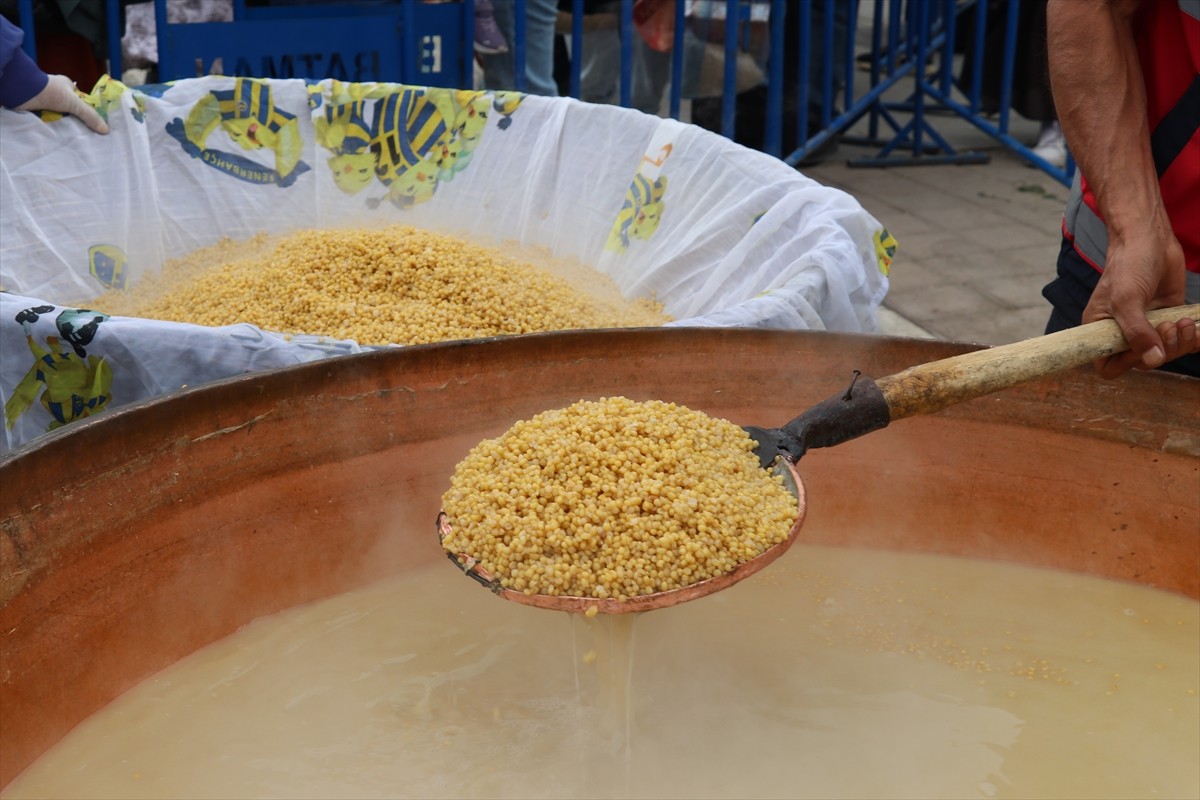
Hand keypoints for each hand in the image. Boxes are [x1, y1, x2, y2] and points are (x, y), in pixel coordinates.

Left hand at [15, 74, 108, 133]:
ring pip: (59, 113)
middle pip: (70, 107)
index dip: (85, 108)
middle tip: (83, 130)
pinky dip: (53, 123)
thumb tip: (106, 129)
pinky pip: (49, 117)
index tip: (91, 121)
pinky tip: (58, 131)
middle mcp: (56, 91)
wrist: (25, 92)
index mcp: (66, 85)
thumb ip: (90, 116)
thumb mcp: (75, 104)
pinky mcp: (37, 106)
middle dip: (74, 117)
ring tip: (72, 134)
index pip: (80, 99)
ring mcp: (46, 99)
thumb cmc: (51, 91)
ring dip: (63, 121)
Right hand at [1082, 221, 1196, 377]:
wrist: (1150, 240)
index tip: (1141, 348)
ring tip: (1183, 322)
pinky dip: (1194, 339)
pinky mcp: (1169, 318)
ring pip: (1166, 354)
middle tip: (1168, 327)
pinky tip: (1195, 325)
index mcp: (1102, 330)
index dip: (1126, 363)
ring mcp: (1148, 326)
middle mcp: (1124, 332)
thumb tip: (1154, 360)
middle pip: (1144, 362)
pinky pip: (1183, 342)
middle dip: (1162, 349)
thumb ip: (1137, 332)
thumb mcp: (1126, 300)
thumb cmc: (1128, 265)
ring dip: (1180, 343)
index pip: (1108, 366)